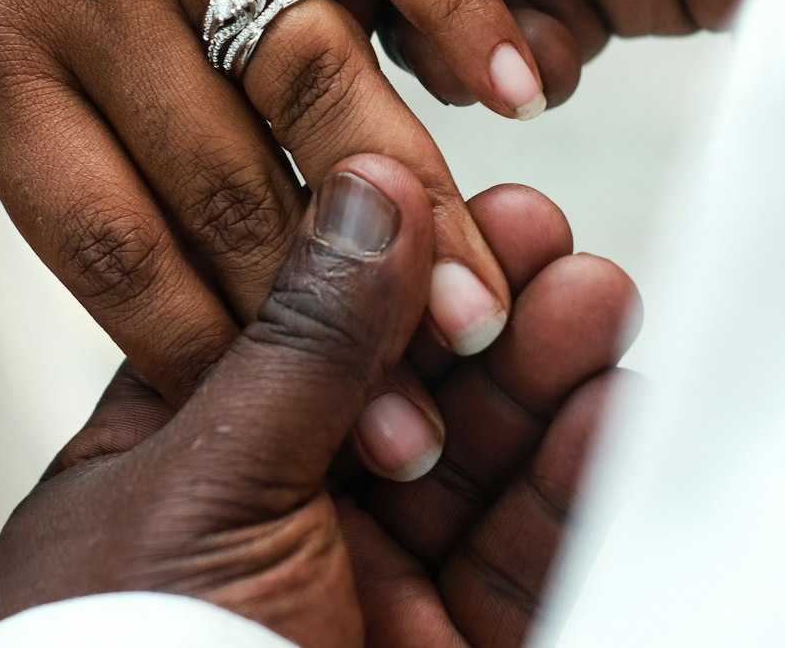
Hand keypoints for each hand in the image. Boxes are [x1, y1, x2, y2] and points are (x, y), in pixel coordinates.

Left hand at [0, 0, 563, 470]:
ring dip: (406, 210)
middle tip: (414, 417)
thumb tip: (210, 321)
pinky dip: (463, 14)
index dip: (219, 355)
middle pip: (226, 186)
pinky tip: (517, 93)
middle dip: (329, 324)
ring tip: (474, 308)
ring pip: (314, 79)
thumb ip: (79, 156)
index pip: (112, 247)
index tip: (304, 427)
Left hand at [0, 159, 636, 647]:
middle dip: (477, 309)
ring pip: (472, 463)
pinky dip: (570, 486)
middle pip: (399, 385)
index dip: (377, 260)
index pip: (294, 327)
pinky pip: (520, 559)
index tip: (448, 197)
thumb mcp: (210, 485)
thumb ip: (303, 339)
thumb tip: (363, 192)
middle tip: (540, 239)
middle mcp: (272, 523)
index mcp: (177, 464)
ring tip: (592, 299)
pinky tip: (607, 410)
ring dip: (539, 378)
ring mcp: (363, 592)